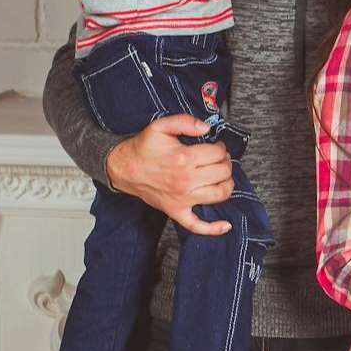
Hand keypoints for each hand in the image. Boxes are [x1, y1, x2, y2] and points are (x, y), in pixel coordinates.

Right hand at [104, 113, 233, 234]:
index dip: (221, 147)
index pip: (218, 153)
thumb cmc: (142, 148)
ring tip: (222, 176)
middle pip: (223, 172)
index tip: (216, 146)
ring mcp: (182, 199)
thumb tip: (206, 127)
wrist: (123, 168)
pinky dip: (213, 228)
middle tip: (219, 159)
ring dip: (227, 184)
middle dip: (226, 162)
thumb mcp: (161, 126)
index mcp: (184, 158)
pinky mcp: (176, 211)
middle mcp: (186, 180)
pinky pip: (197, 226)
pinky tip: (225, 225)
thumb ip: (185, 122)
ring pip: (220, 194)